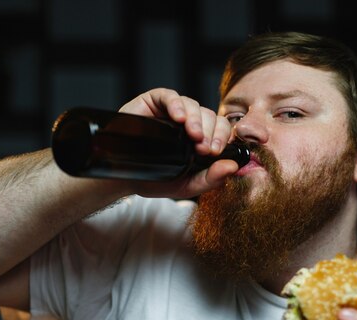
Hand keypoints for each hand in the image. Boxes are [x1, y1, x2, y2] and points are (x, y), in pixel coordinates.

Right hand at [119, 88, 236, 198]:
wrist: (123, 178)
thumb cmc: (155, 180)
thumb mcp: (186, 185)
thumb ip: (211, 179)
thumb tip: (233, 167)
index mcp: (200, 139)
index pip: (221, 130)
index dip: (222, 137)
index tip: (213, 152)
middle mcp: (189, 123)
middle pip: (210, 116)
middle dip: (211, 131)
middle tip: (203, 148)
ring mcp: (172, 111)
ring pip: (193, 105)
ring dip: (196, 120)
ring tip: (192, 135)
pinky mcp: (154, 102)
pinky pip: (170, 96)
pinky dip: (177, 104)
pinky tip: (178, 118)